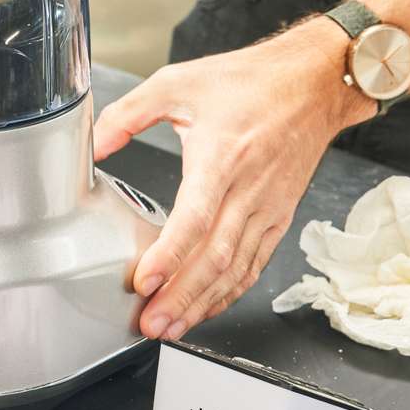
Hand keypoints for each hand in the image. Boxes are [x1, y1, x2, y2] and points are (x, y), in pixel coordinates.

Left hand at [96, 17, 374, 339]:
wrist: (313, 84)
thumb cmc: (249, 82)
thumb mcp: (178, 81)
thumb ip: (129, 112)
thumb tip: (96, 143)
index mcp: (222, 158)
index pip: (195, 219)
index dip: (169, 256)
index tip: (144, 281)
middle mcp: (249, 191)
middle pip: (215, 258)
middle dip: (181, 297)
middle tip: (150, 323)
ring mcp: (268, 209)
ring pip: (236, 269)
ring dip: (203, 303)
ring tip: (171, 327)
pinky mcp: (279, 217)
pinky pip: (254, 264)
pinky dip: (230, 291)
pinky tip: (207, 307)